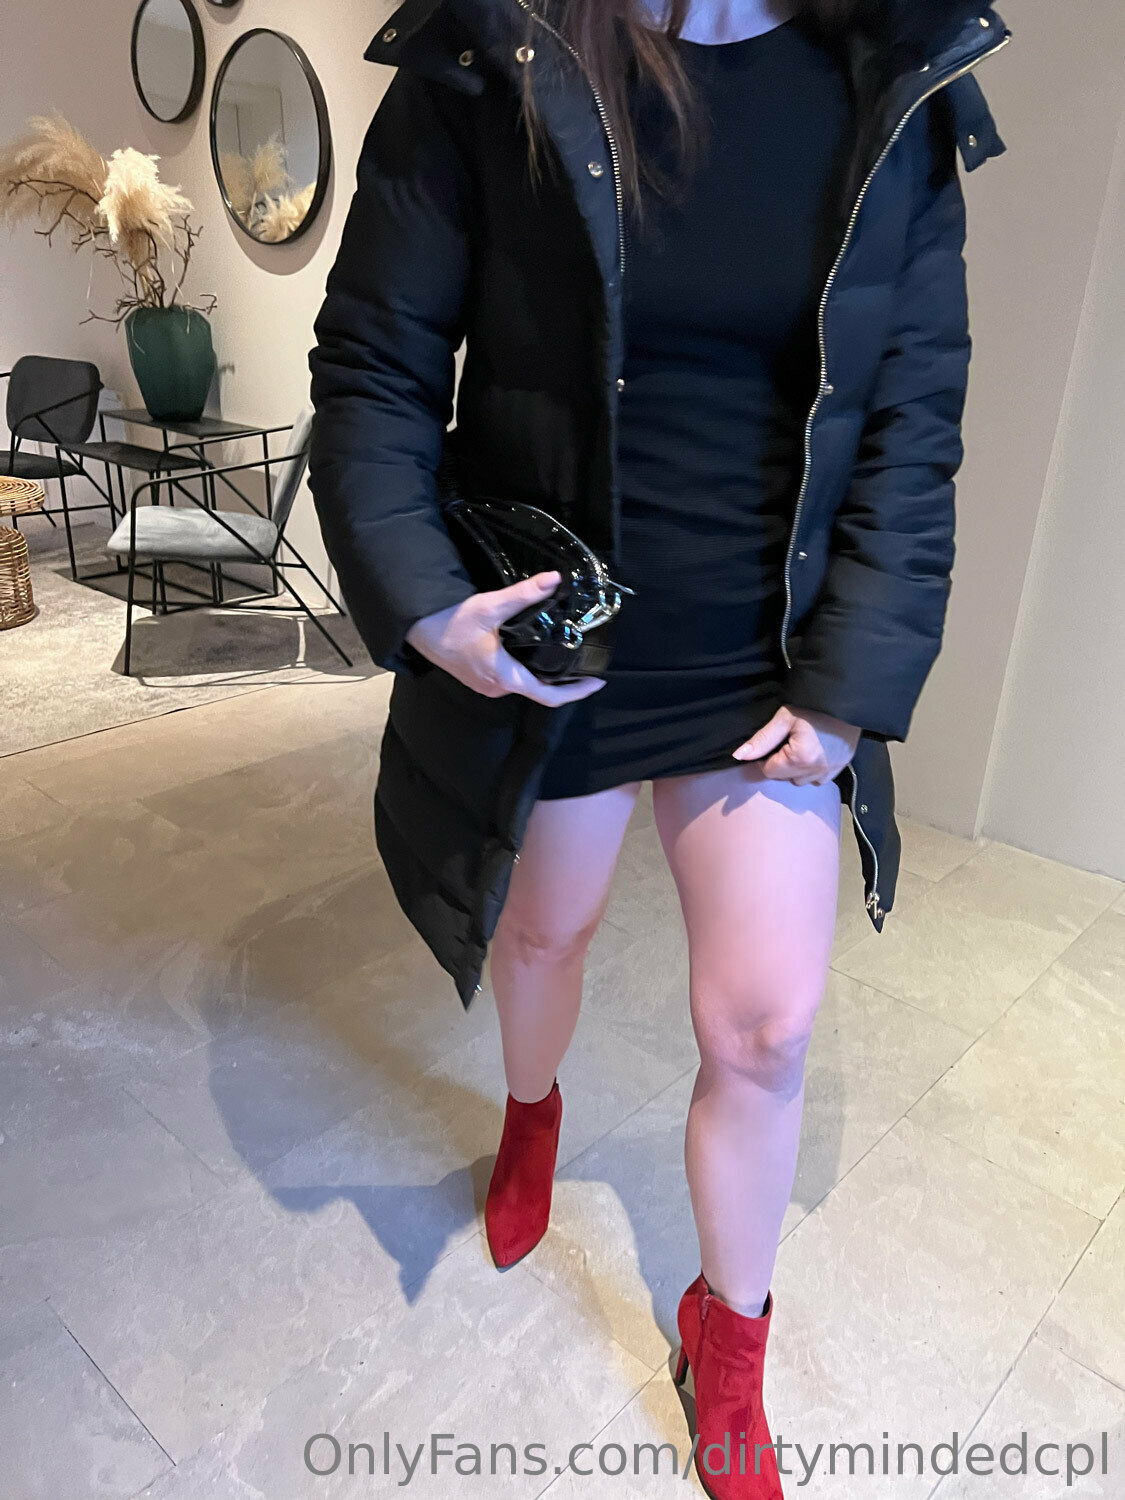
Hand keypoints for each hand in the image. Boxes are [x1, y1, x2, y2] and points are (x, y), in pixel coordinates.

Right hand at [405, 571, 605, 707]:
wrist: (417, 627)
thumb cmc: (449, 622)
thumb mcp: (490, 606)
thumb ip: (524, 594)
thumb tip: (554, 580)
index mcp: (504, 677)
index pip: (549, 696)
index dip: (576, 692)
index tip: (596, 681)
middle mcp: (497, 687)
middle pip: (540, 691)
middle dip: (565, 682)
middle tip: (586, 665)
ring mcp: (487, 684)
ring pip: (526, 684)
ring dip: (547, 676)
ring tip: (568, 657)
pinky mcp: (480, 677)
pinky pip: (512, 679)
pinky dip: (530, 670)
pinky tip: (537, 653)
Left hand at [732, 705, 860, 785]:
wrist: (846, 700)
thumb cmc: (812, 706)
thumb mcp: (783, 718)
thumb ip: (761, 740)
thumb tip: (738, 756)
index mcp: (800, 759)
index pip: (769, 771)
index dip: (766, 757)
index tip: (773, 742)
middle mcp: (816, 771)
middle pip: (784, 778)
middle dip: (781, 763)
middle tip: (788, 740)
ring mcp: (830, 772)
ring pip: (800, 781)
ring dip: (795, 769)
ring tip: (800, 746)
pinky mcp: (840, 769)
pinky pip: (818, 779)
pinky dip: (812, 770)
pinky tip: (814, 752)